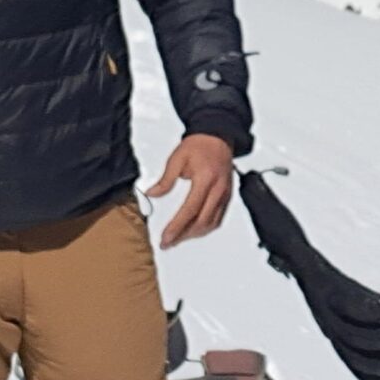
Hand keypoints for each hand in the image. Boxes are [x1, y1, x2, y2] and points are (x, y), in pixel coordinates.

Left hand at [145, 133, 234, 248]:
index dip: (177, 227)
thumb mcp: (177, 158)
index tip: (166, 237)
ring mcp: (225, 194)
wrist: (218, 137)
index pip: (190, 209)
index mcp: (206, 179)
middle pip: (202, 221)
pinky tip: (193, 230)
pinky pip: (218, 218)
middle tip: (168, 242)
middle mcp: (218, 189)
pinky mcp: (227, 197)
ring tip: (178, 239)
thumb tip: (152, 194)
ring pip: (211, 223)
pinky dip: (205, 228)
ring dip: (194, 234)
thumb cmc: (199, 145)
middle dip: (183, 235)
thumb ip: (165, 179)